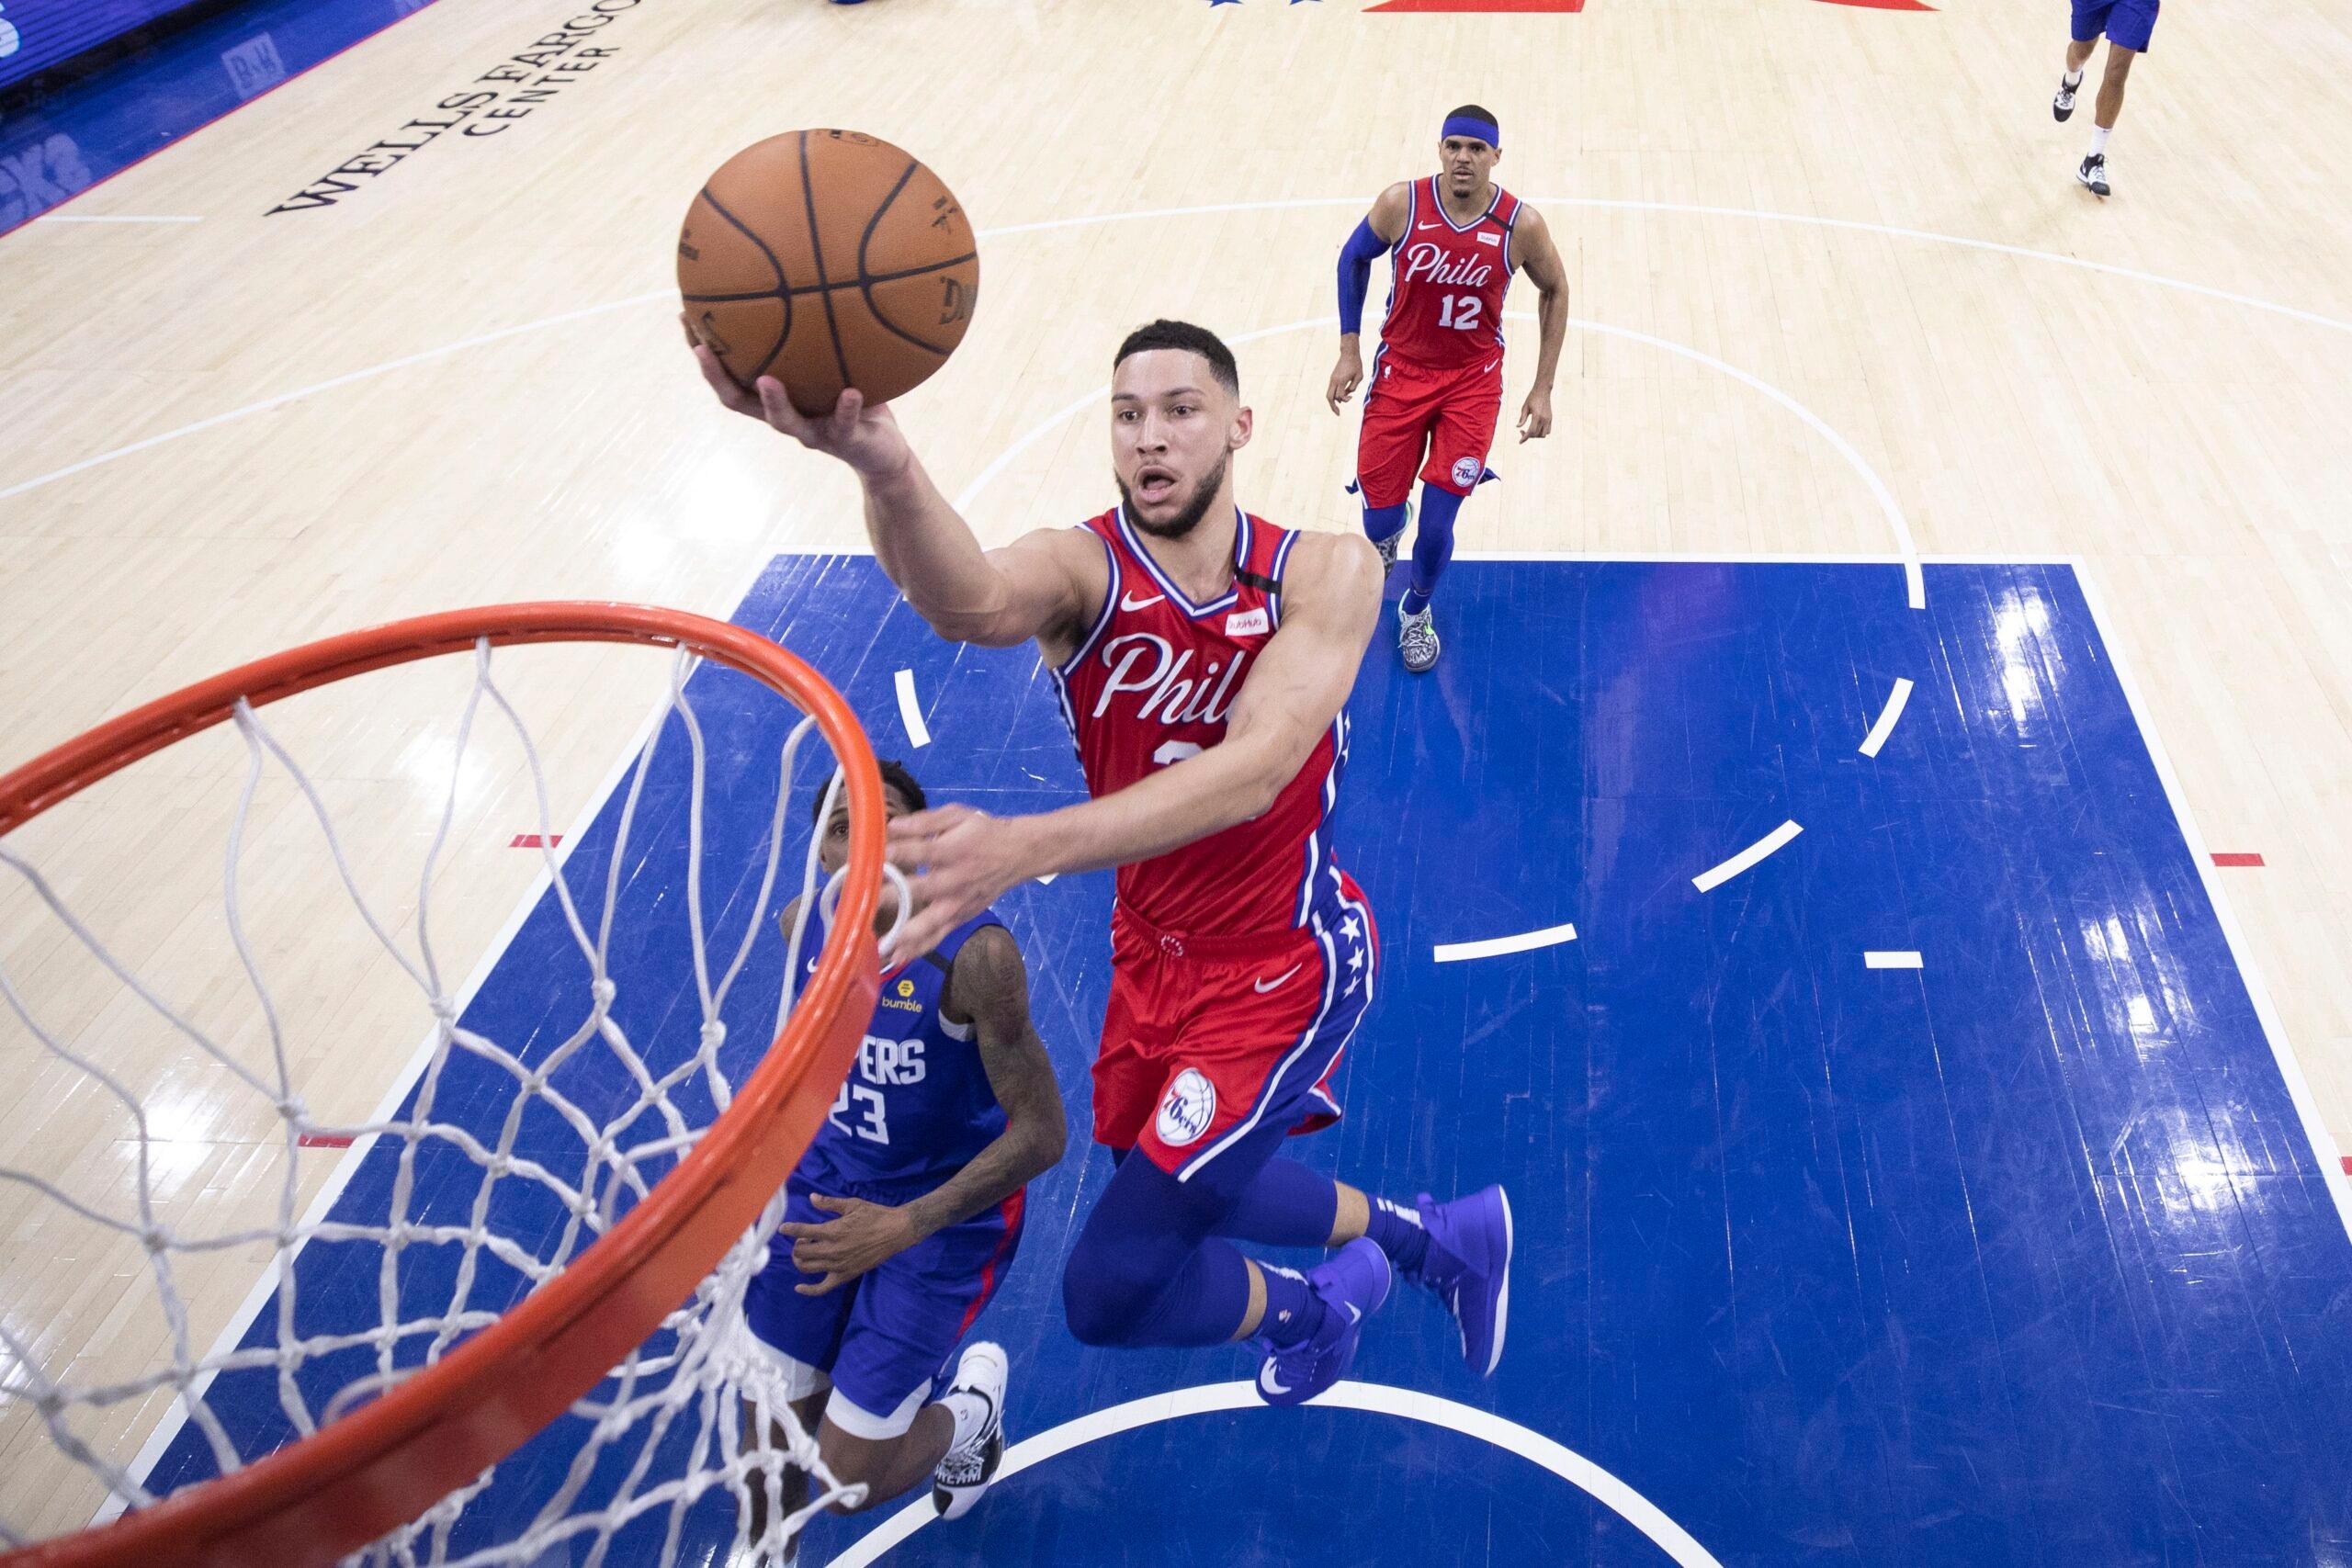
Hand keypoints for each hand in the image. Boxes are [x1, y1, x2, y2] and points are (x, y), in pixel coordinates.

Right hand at [683, 313, 912, 480]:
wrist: (883, 452)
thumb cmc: (856, 400)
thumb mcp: (836, 363)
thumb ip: (820, 333)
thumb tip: (808, 274)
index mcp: (775, 398)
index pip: (730, 376)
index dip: (704, 352)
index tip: (685, 317)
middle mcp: (786, 415)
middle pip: (739, 401)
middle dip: (717, 376)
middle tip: (700, 349)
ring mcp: (814, 431)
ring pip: (784, 421)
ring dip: (774, 401)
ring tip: (766, 380)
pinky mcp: (847, 441)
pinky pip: (845, 424)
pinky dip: (847, 408)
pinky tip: (851, 392)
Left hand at [776, 1194, 919, 1294]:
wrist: (896, 1232)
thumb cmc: (875, 1215)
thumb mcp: (852, 1204)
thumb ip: (830, 1204)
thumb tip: (812, 1198)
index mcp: (834, 1231)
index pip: (802, 1231)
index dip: (789, 1229)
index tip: (783, 1228)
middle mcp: (833, 1250)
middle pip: (801, 1252)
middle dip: (797, 1245)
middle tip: (804, 1238)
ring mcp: (838, 1265)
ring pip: (807, 1268)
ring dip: (800, 1259)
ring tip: (807, 1251)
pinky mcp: (845, 1275)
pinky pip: (822, 1288)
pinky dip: (808, 1290)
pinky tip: (799, 1287)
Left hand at [883, 804, 1039, 959]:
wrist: (1018, 854)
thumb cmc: (982, 831)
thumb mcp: (957, 816)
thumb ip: (924, 822)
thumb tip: (891, 826)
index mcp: (955, 849)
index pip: (924, 852)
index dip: (900, 853)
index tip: (875, 857)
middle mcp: (956, 879)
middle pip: (924, 890)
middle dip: (895, 897)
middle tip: (867, 904)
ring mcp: (960, 902)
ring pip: (933, 921)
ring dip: (908, 935)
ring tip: (884, 947)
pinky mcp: (963, 916)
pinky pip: (940, 934)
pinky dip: (921, 947)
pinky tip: (900, 956)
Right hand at [1325, 345, 1363, 413]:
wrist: (1349, 353)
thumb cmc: (1356, 364)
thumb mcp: (1359, 376)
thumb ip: (1353, 387)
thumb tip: (1348, 393)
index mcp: (1341, 380)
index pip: (1340, 396)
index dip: (1346, 399)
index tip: (1351, 397)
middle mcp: (1334, 380)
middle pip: (1329, 397)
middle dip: (1333, 407)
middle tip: (1338, 414)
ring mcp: (1332, 379)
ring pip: (1329, 394)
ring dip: (1333, 401)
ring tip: (1338, 408)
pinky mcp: (1332, 378)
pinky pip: (1331, 389)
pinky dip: (1334, 395)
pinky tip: (1340, 398)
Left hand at [1518, 385, 1553, 442]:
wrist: (1543, 390)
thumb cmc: (1532, 397)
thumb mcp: (1525, 407)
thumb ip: (1522, 418)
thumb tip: (1518, 427)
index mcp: (1537, 416)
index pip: (1531, 431)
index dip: (1525, 437)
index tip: (1520, 442)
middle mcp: (1544, 419)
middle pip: (1536, 434)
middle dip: (1528, 436)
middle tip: (1521, 431)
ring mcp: (1549, 419)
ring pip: (1543, 435)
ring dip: (1536, 435)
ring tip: (1529, 431)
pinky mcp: (1550, 418)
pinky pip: (1548, 430)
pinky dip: (1542, 432)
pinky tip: (1536, 428)